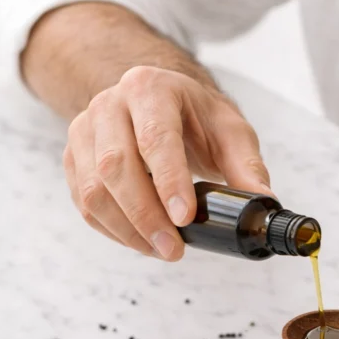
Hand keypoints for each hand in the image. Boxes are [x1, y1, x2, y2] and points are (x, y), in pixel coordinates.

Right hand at [62, 65, 272, 259]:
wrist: (159, 101)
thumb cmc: (196, 117)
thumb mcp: (230, 131)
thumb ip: (246, 165)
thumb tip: (264, 202)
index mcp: (150, 88)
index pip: (154, 137)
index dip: (168, 180)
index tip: (184, 218)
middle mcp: (109, 104)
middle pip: (116, 165)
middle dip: (146, 215)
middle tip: (174, 248)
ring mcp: (85, 129)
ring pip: (93, 188)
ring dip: (127, 229)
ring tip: (163, 250)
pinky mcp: (74, 156)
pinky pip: (83, 201)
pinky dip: (112, 228)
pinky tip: (141, 241)